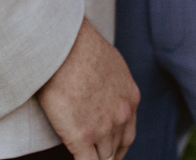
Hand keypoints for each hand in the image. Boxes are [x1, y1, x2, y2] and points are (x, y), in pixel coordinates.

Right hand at [36, 17, 137, 159]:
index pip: (127, 135)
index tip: (110, 151)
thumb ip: (113, 86)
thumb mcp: (111, 66)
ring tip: (84, 155)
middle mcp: (121, 117)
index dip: (117, 146)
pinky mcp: (80, 137)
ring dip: (93, 157)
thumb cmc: (81, 48)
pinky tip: (75, 156)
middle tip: (97, 156)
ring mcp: (102, 129)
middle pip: (115, 148)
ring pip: (102, 157)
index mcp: (130, 99)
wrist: (65, 47)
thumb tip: (103, 91)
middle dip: (106, 154)